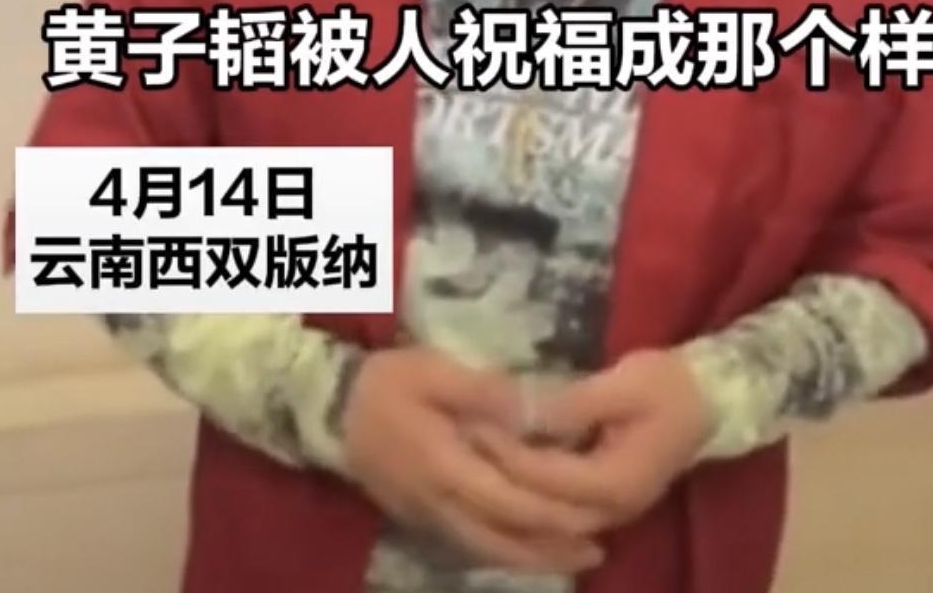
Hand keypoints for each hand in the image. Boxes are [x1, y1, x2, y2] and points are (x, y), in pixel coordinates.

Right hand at [342, 348, 604, 573]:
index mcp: (447, 467)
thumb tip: (533, 411)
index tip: (593, 515)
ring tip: (575, 559)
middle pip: (503, 539)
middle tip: (599, 550)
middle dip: (552, 547)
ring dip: (533, 558)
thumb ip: (485, 393)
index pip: (509, 502)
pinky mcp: (422, 518)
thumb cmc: (389, 383)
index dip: (552, 515)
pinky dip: (505, 553)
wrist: (333, 409)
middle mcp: (440, 504)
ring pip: (487, 550)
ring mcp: (429, 517)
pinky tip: (527, 550)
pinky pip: (470, 546)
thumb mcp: (436, 372)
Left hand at [470, 350, 709, 535]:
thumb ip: (572, 405)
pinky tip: (503, 478)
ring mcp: (613, 513)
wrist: (711, 399)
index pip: (548, 477)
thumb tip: (523, 411)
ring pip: (549, 520)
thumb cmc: (669, 384)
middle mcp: (613, 510)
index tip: (474, 425)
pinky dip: (531, 498)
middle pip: (543, 510)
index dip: (508, 453)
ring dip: (512, 494)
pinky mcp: (609, 503)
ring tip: (474, 462)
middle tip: (464, 444)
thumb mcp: (623, 384)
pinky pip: (560, 513)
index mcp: (616, 482)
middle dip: (501, 479)